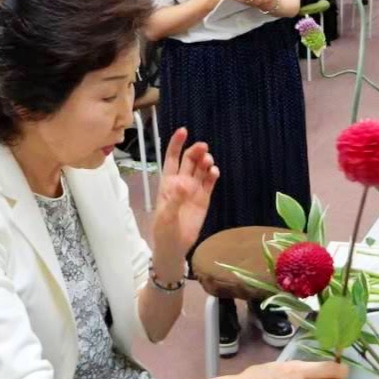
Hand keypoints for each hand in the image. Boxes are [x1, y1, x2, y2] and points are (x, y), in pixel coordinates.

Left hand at [150, 128, 219, 269]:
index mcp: (167, 183)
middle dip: (196, 151)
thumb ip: (174, 200)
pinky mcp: (204, 199)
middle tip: (203, 148)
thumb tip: (184, 184)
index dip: (176, 144)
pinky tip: (214, 172)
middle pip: (189, 160)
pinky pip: (209, 183)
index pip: (172, 158)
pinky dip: (213, 175)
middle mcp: (181, 182)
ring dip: (206, 162)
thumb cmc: (164, 231)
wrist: (175, 247)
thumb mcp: (166, 217)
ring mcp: (194, 190)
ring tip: (209, 162)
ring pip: (201, 169)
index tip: (183, 131)